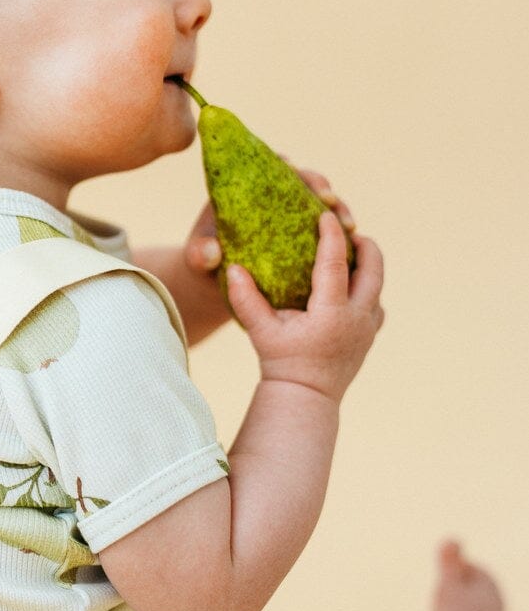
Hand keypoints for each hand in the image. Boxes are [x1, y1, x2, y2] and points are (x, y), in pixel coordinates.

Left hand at [184, 160, 357, 280]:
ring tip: (349, 227)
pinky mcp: (306, 234)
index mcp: (247, 187)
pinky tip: (355, 245)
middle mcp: (274, 196)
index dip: (288, 166)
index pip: (271, 165)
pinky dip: (342, 236)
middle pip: (304, 179)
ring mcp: (293, 214)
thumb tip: (211, 252)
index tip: (297, 173)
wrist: (217, 282)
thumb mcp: (197, 259)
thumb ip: (199, 254)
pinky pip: (329, 230)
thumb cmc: (203, 264)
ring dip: (339, 210)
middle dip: (322, 186)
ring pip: (322, 203)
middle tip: (330, 201)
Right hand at [226, 212, 384, 404]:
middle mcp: (356, 319)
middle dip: (364, 245)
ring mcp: (368, 329)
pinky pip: (376, 304)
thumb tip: (231, 267)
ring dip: (367, 267)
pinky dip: (366, 289)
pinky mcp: (370, 337)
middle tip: (349, 230)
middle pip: (374, 269)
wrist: (305, 397)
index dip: (331, 235)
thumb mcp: (260, 331)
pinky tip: (350, 285)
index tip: (326, 214)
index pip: (335, 264)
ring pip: (378, 286)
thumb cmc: (280, 362)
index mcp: (331, 314)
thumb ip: (245, 299)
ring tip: (350, 254)